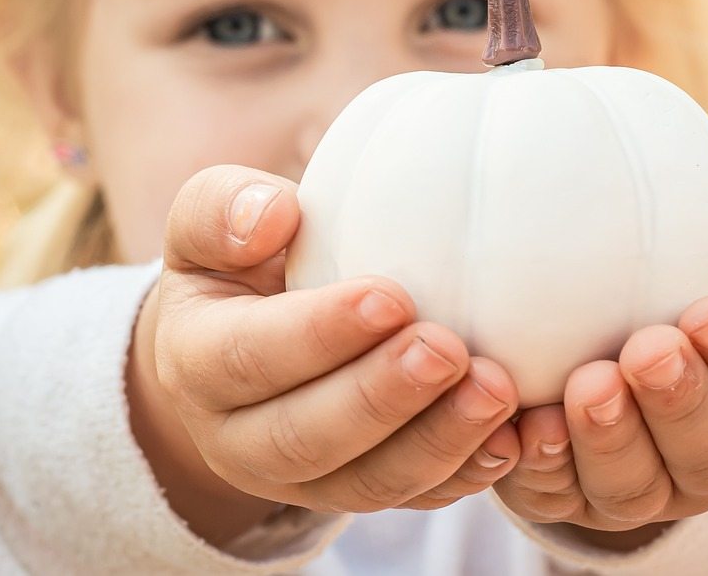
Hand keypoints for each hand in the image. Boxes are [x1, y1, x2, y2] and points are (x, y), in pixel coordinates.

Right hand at [152, 164, 521, 516]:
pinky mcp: (353, 492)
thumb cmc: (236, 263)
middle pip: (305, 435)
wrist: (236, 343)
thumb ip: (222, 208)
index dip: (318, 334)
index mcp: (195, 362)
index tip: (389, 295)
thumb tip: (274, 216)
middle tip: (448, 349)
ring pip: (364, 482)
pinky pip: (409, 500)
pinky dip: (463, 474)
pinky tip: (511, 437)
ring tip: (494, 390)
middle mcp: (237, 438)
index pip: (249, 356)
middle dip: (382, 397)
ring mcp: (298, 479)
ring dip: (435, 442)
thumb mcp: (208, 224)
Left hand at [493, 187, 707, 540]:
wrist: (598, 362)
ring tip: (587, 387)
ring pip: (635, 487)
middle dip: (681, 404)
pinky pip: (557, 497)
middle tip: (648, 351)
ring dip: (611, 438)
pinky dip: (543, 465)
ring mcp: (640, 489)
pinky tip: (528, 427)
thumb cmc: (684, 307)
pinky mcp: (568, 499)